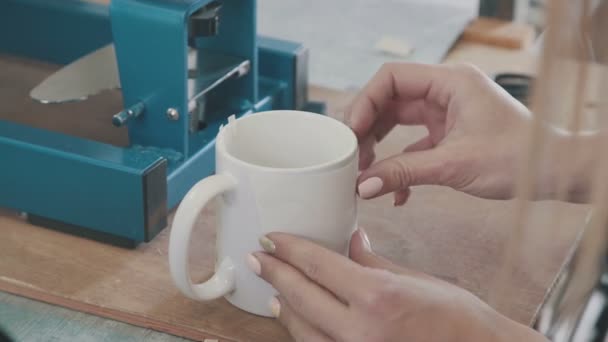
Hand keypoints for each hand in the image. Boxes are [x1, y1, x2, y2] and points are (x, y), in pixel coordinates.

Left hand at [247, 230, 546, 341]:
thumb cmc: (460, 319)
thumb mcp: (417, 280)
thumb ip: (375, 262)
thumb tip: (352, 242)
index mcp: (377, 296)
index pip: (318, 265)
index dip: (289, 249)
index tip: (271, 239)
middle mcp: (361, 330)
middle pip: (301, 296)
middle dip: (275, 274)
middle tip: (258, 259)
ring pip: (303, 329)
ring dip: (284, 306)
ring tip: (273, 290)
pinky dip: (303, 332)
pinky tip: (296, 320)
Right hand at [345, 62, 546, 203]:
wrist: (555, 172)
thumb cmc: (518, 158)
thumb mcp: (453, 165)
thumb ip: (404, 172)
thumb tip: (364, 185)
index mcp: (450, 82)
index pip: (391, 78)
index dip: (365, 102)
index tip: (351, 131)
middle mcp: (446, 91)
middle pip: (390, 100)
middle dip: (368, 128)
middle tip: (352, 155)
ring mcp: (447, 112)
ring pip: (398, 121)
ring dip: (380, 146)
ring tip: (365, 172)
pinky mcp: (449, 133)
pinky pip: (413, 143)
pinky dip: (401, 163)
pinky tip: (396, 190)